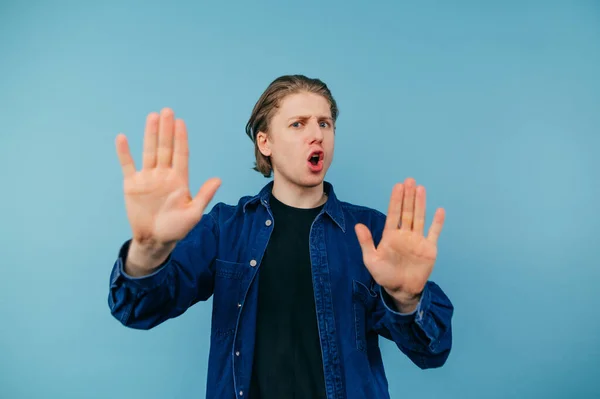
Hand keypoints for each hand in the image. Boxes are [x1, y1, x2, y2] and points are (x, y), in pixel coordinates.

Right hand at [115, 108, 220, 249]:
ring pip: (149, 152)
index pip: (181, 154)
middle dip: (166, 130)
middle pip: (165, 148)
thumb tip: (218, 179)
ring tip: (152, 117)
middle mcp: (163, 175)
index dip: (181, 139)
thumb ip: (204, 196)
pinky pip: (128, 165)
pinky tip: (122, 138)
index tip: (181, 122)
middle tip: (168, 111)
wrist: (155, 240)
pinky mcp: (132, 185)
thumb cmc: (176, 228)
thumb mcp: (193, 214)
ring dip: (150, 135)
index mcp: (179, 180)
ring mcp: (148, 178)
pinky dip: (124, 153)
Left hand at [355, 178, 444, 312]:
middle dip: (408, 196)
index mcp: (391, 235)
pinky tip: (440, 210)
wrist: (401, 290)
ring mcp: (418, 240)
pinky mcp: (429, 249)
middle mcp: (405, 234)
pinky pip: (434, 233)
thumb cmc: (384, 275)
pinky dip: (437, 223)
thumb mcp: (371, 259)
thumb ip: (366, 242)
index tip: (398, 186)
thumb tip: (358, 226)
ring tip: (421, 188)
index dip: (396, 200)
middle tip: (410, 180)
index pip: (393, 214)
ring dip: (420, 204)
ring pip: (419, 218)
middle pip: (407, 212)